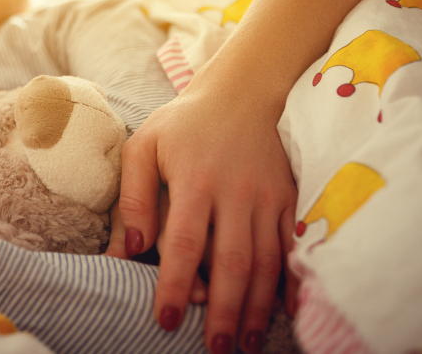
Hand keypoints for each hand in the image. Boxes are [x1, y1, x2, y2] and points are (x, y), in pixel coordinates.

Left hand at [111, 84, 296, 353]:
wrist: (243, 93)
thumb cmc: (183, 124)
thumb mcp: (144, 147)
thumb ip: (133, 198)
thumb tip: (129, 251)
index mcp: (195, 179)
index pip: (184, 242)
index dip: (175, 284)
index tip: (165, 320)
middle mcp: (236, 191)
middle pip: (232, 261)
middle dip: (223, 310)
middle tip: (215, 348)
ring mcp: (268, 196)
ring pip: (266, 261)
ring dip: (256, 306)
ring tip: (245, 343)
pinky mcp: (290, 198)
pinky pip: (292, 246)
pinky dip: (289, 282)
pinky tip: (283, 313)